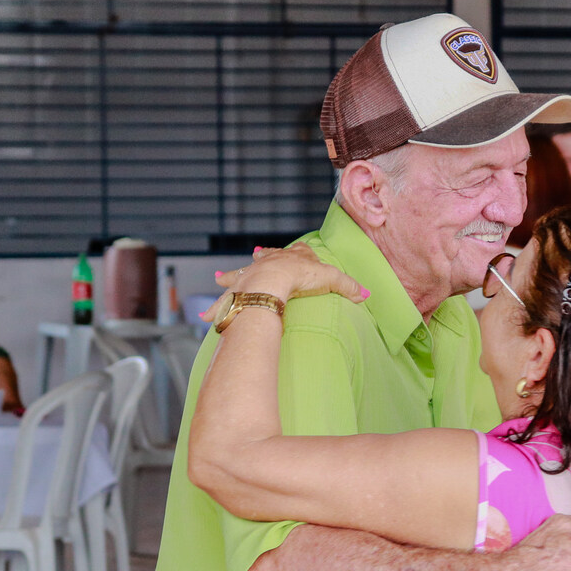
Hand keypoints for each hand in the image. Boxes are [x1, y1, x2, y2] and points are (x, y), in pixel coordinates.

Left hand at [200, 243, 367, 322]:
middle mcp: (265, 264)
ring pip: (237, 277)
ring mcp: (249, 278)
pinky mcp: (237, 295)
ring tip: (218, 279)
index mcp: (288, 259)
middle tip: (255, 256)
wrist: (273, 282)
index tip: (286, 252)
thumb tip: (366, 294)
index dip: (291, 253)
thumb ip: (348, 286)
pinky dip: (215, 311)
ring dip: (228, 279)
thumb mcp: (331, 280)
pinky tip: (204, 317)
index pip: (292, 253)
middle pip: (261, 259)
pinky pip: (223, 304)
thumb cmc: (300, 278)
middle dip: (258, 260)